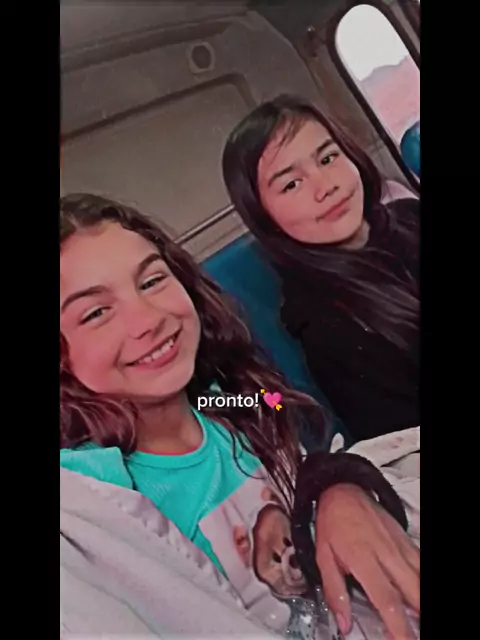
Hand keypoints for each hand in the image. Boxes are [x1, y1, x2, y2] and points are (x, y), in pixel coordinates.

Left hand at [314, 483, 418, 638]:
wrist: (343, 491)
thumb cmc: (332, 522)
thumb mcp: (323, 556)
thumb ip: (334, 591)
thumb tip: (342, 622)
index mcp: (364, 559)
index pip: (387, 600)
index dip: (398, 626)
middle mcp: (387, 554)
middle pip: (413, 593)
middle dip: (417, 618)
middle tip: (412, 635)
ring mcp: (400, 547)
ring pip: (421, 579)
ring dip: (420, 602)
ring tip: (417, 618)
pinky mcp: (406, 540)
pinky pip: (421, 565)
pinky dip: (421, 581)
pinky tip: (417, 594)